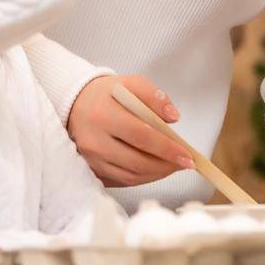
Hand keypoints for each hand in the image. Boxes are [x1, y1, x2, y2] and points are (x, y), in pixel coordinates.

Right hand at [67, 74, 191, 186]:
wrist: (76, 103)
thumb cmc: (108, 94)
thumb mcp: (132, 83)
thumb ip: (154, 96)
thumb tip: (173, 117)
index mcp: (104, 115)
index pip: (142, 136)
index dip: (167, 149)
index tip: (187, 155)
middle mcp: (94, 141)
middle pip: (137, 162)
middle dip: (166, 166)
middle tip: (185, 163)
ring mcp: (91, 159)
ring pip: (130, 176)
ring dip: (157, 174)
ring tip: (174, 166)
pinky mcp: (91, 169)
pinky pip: (121, 181)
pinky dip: (143, 178)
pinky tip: (156, 169)